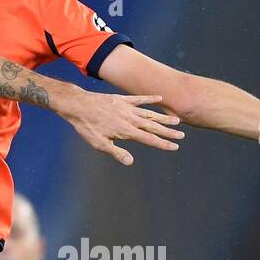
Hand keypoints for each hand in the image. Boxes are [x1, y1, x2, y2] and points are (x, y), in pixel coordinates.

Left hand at [60, 91, 183, 165]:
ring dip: (163, 116)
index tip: (175, 147)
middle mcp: (130, 118)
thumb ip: (116, 152)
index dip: (163, 144)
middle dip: (168, 131)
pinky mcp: (122, 99)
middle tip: (182, 135)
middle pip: (153, 126)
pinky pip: (139, 99)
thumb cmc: (87, 127)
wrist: (78, 105)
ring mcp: (127, 107)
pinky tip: (159, 98)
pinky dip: (149, 98)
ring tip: (177, 119)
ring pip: (149, 113)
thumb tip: (130, 162)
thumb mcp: (99, 143)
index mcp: (126, 131)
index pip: (149, 139)